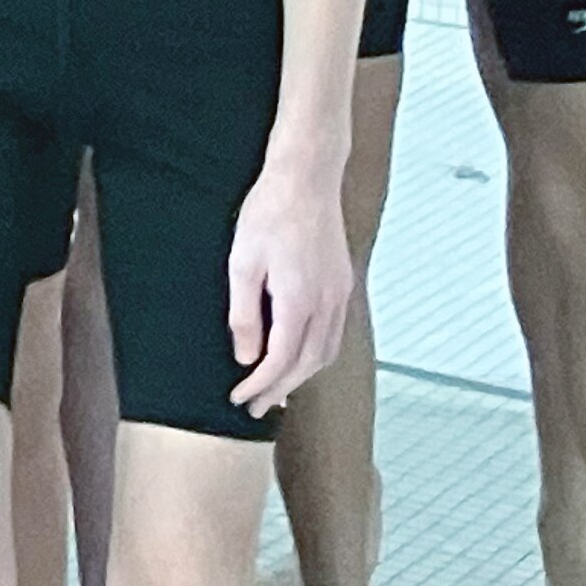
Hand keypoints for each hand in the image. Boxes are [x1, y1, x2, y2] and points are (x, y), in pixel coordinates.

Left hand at [223, 160, 356, 414]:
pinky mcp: (343, 284)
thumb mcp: (241, 263)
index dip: (262, 386)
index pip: (281, 361)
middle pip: (308, 364)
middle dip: (282, 389)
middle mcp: (327, 304)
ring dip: (302, 375)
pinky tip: (299, 355)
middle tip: (258, 406)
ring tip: (277, 388)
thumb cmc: (268, 214)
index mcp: (299, 301)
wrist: (306, 178)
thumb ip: (244, 314)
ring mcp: (340, 294)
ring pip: (326, 352)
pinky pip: (334, 333)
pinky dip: (316, 354)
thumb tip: (247, 356)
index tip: (242, 399)